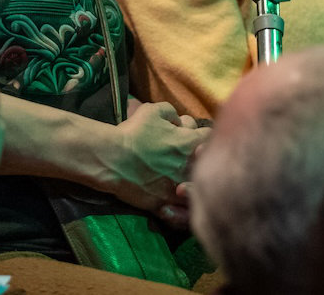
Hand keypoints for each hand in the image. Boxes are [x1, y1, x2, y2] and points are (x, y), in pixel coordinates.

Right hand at [101, 101, 207, 226]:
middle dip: (197, 158)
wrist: (113, 158)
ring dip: (190, 181)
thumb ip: (170, 112)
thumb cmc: (133, 133)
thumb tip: (178, 119)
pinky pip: (181, 211)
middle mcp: (189, 167)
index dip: (200, 134)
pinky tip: (171, 196)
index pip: (210, 137)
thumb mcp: (152, 111)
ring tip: (176, 176)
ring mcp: (178, 188)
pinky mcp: (165, 203)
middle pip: (205, 164)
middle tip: (183, 155)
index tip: (190, 135)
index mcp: (189, 143)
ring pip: (195, 189)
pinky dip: (179, 206)